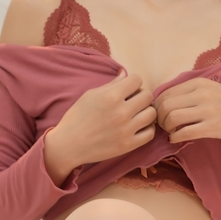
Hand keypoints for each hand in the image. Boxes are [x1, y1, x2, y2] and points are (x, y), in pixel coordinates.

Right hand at [44, 70, 156, 184]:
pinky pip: (150, 134)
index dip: (133, 83)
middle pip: (147, 96)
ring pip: (151, 114)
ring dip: (146, 112)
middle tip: (133, 102)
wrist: (69, 145)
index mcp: (111, 96)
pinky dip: (147, 128)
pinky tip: (139, 127)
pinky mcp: (127, 145)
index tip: (127, 89)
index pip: (137, 79)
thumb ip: (111, 85)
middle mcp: (121, 112)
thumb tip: (125, 74)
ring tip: (137, 115)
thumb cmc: (77, 117)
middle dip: (141, 96)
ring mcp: (126, 130)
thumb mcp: (91, 95)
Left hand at [155, 78, 220, 146]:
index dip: (158, 107)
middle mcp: (202, 94)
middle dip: (160, 118)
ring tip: (170, 131)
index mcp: (199, 82)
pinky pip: (184, 133)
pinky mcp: (211, 127)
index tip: (161, 115)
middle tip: (163, 125)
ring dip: (166, 128)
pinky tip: (176, 138)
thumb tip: (164, 101)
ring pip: (172, 118)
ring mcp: (207, 110)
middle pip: (166, 106)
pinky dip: (174, 137)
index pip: (167, 93)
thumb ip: (189, 92)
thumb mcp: (210, 89)